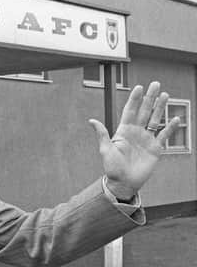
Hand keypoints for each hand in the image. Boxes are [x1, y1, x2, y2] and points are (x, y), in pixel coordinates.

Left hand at [88, 81, 180, 199]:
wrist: (123, 182)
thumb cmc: (112, 167)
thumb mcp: (105, 150)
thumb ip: (102, 134)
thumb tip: (91, 121)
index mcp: (123, 130)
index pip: (130, 110)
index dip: (135, 99)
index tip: (139, 87)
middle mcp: (136, 132)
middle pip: (145, 111)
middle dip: (150, 98)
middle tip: (156, 84)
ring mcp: (146, 139)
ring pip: (155, 119)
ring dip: (160, 108)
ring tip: (166, 95)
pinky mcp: (155, 149)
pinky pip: (164, 136)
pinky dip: (170, 128)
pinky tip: (175, 118)